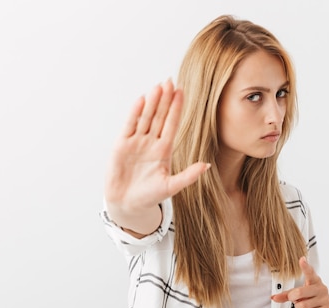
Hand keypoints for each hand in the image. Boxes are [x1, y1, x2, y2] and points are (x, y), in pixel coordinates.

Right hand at [104, 79, 209, 232]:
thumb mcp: (171, 186)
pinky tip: (141, 100)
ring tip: (158, 87)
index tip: (182, 92)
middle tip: (170, 81)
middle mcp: (151, 143)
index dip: (176, 109)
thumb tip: (207, 165)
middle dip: (165, 100)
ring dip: (152, 103)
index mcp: (164, 150)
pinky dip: (134, 113)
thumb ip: (188, 176)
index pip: (171, 125)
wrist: (128, 205)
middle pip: (159, 117)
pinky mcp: (121, 145)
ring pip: (145, 118)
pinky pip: (129, 126)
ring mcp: (136, 142)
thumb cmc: (150, 196)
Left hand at [271, 257, 328, 307]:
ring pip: (303, 305)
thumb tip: (273, 298)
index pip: (309, 272)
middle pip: (299, 292)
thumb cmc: (310, 299)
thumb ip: (286, 295)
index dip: (305, 266)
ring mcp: (325, 298)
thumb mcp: (299, 295)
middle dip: (293, 298)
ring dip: (299, 307)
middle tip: (294, 298)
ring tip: (305, 305)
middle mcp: (321, 288)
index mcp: (314, 280)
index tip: (302, 259)